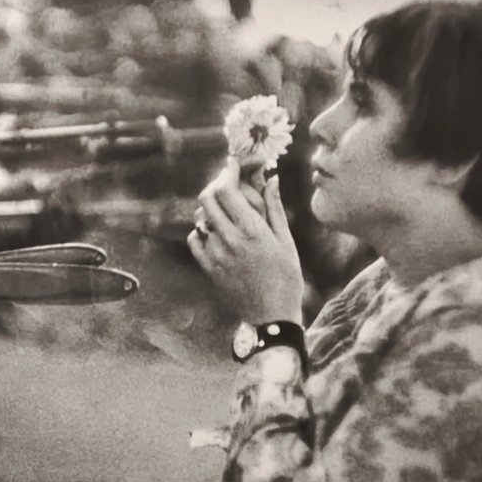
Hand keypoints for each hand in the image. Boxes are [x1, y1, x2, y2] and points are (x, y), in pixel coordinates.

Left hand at [187, 157, 302, 323]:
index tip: (233, 163)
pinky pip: (195, 239)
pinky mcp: (208, 269)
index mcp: (253, 232)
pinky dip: (203, 230)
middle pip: (207, 198)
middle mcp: (230, 241)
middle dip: (216, 184)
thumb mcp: (286, 242)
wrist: (272, 318)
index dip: (228, 171)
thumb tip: (271, 177)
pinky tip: (217, 233)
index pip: (228, 190)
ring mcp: (216, 255)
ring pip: (201, 218)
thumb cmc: (287, 278)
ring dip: (211, 209)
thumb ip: (274, 208)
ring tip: (227, 211)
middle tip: (227, 183)